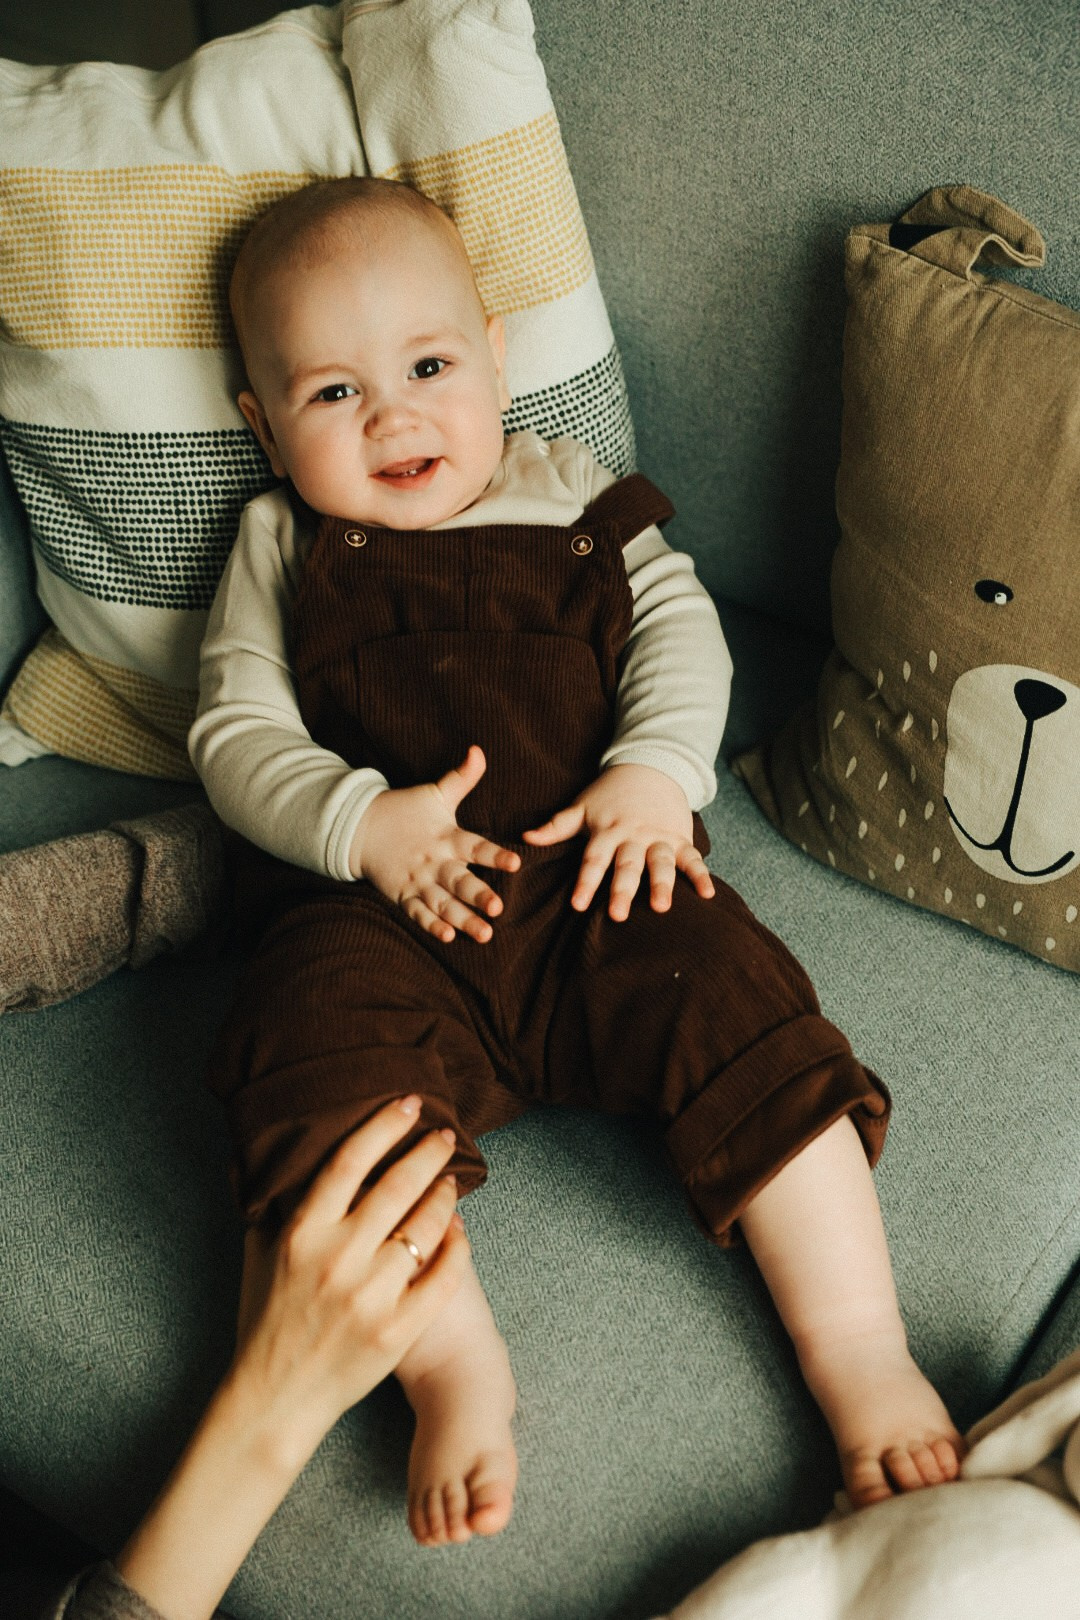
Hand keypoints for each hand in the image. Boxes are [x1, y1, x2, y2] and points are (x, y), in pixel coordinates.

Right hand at [234, 1097, 469, 1449]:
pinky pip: (442, 1279)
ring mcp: (370, 1299)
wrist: (274, 1400)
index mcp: (301, 1235)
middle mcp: (337, 1261)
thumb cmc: (265, 1321)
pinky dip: (456, 1248)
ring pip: (425, 1229)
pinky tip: (458, 1231)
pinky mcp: (396, 1333)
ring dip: (444, 1197)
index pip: (349, 1161)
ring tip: (451, 1181)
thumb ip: (266, 1204)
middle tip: (445, 1135)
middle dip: (427, 1152)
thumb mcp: (256, 1256)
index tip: (409, 1103)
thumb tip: (254, 1154)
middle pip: (396, 1186)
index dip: (383, 1125)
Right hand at [350, 745, 519, 942]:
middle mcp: (434, 861)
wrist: (360, 827)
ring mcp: (417, 880)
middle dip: (478, 895)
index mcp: (447, 837)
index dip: (495, 855)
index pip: (475, 847)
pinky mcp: (402, 894)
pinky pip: (418, 913)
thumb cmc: (406, 810)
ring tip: (483, 934)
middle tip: (498, 909)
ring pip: (442, 903)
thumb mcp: (435, 793)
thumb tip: (478, 750)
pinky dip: (431, 925)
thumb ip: (462, 778)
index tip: (515, 863)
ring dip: (462, 918)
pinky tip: (448, 936)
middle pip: (458, 881)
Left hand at [522, 763, 714, 920]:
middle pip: (628, 865)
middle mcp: (633, 836)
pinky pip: (692, 857)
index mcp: (607, 831)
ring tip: (662, 907)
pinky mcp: (680, 838)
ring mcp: (659, 837)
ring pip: (661, 862)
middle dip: (623, 890)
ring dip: (662, 884)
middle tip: (619, 915)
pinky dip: (701, 874)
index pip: (594, 860)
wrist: (649, 767)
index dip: (586, 882)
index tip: (577, 905)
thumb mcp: (581, 807)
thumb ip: (555, 827)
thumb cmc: (609, 795)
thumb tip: (524, 839)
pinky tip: (708, 894)